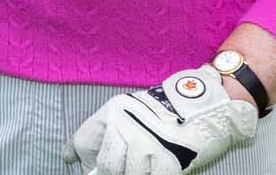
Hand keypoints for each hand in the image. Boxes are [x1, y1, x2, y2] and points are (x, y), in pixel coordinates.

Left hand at [63, 65, 256, 173]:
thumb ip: (103, 133)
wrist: (204, 107)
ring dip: (134, 173)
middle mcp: (126, 127)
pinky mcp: (167, 162)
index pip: (83, 142)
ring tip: (143, 163)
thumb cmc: (162, 112)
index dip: (83, 158)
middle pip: (105, 165)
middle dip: (109, 171)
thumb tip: (72, 158)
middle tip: (121, 168)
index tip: (82, 164)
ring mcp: (147, 145)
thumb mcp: (126, 112)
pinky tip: (154, 169)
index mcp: (113, 112)